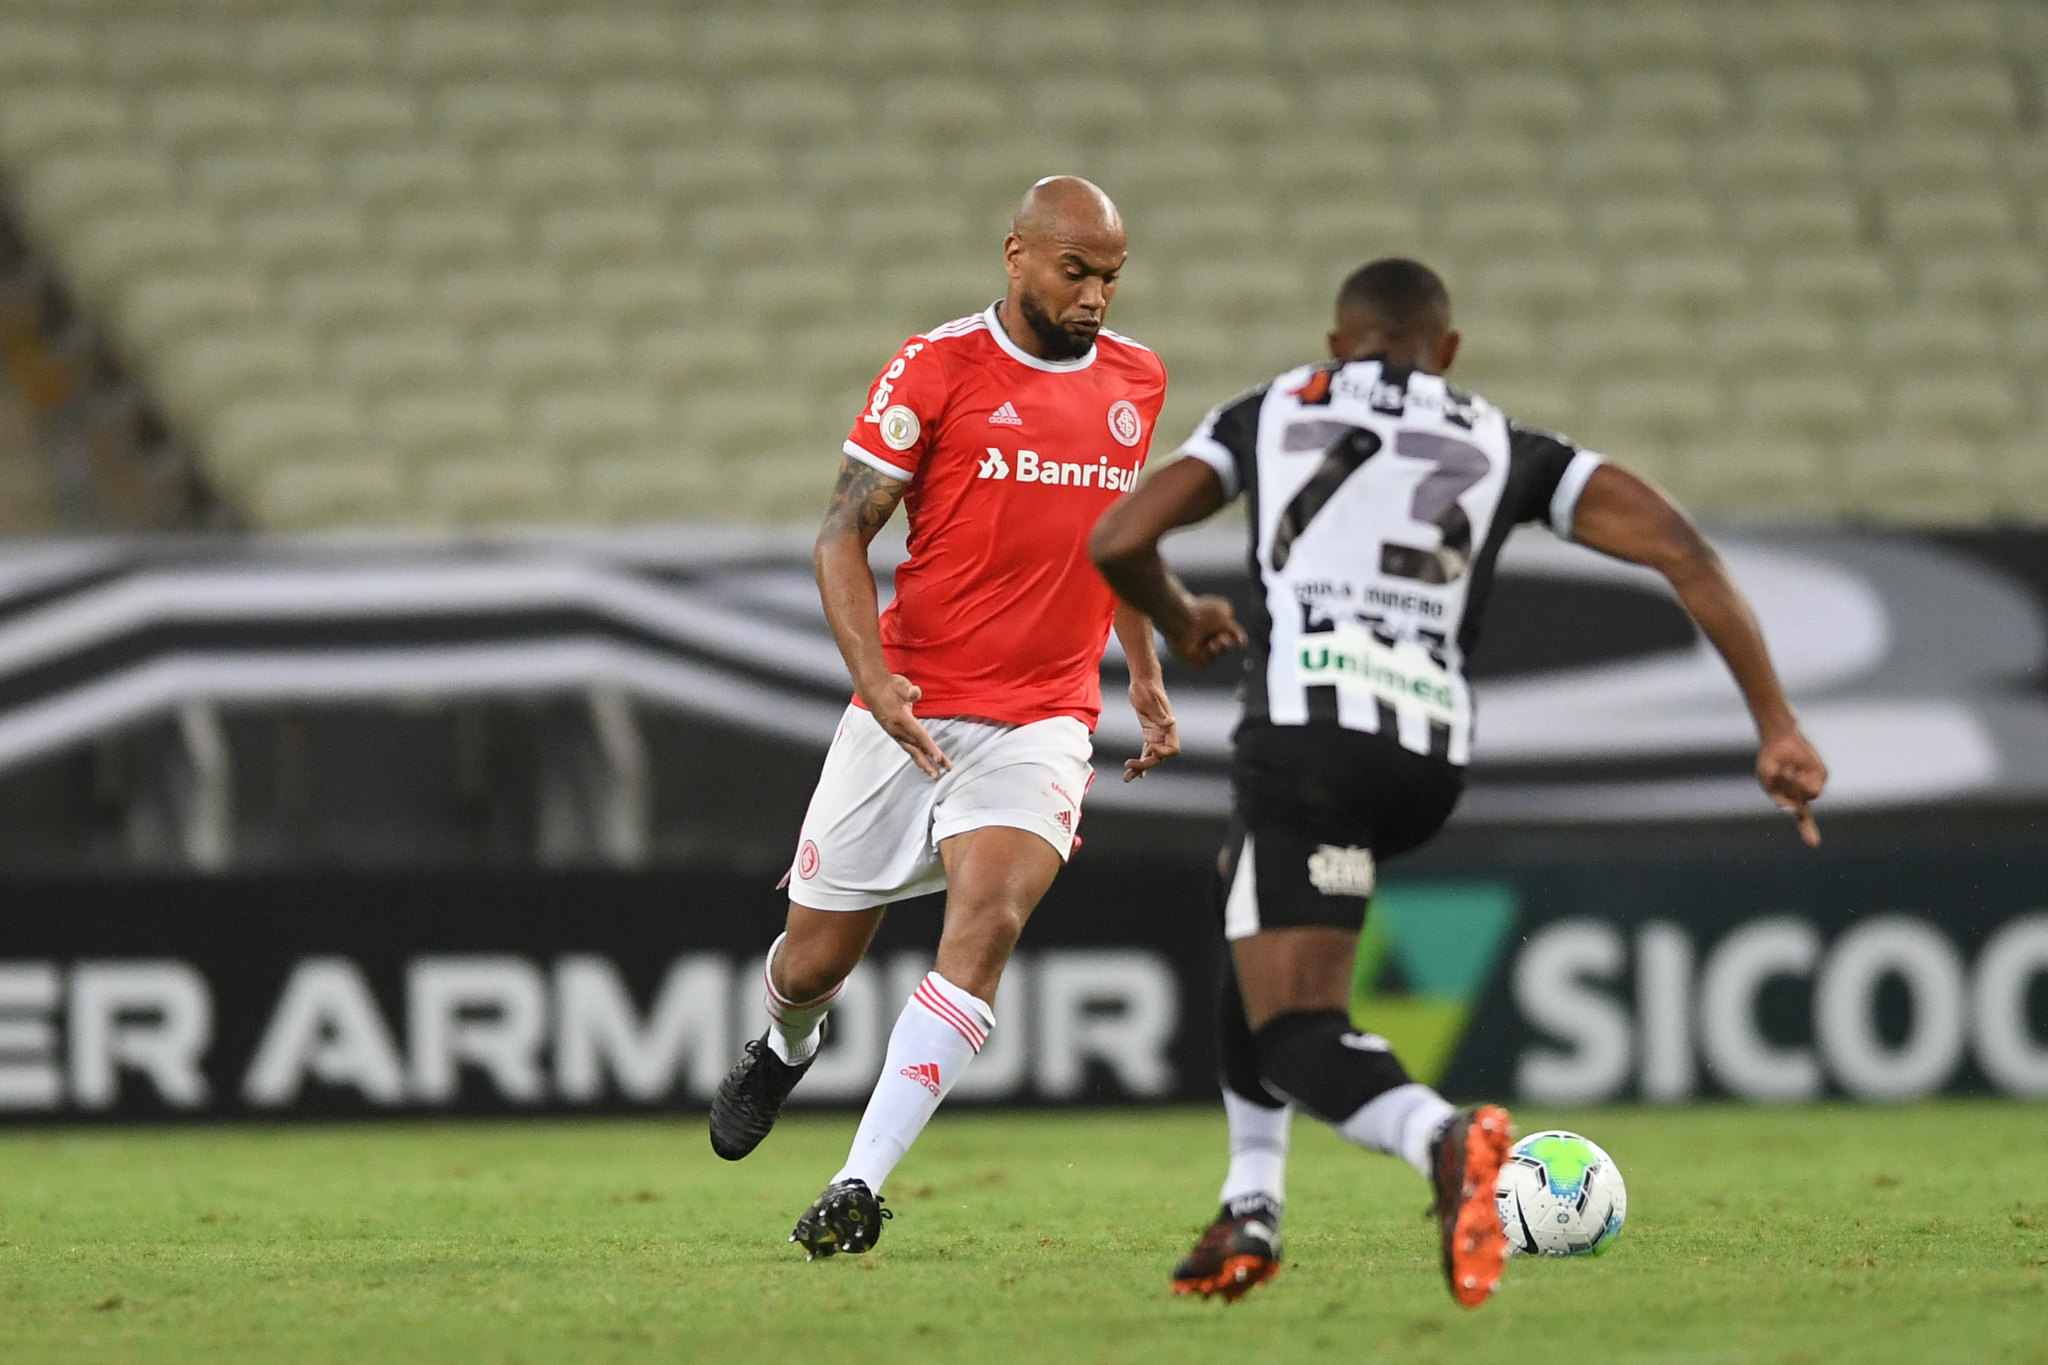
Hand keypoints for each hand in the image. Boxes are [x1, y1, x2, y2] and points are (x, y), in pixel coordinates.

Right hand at [863, 674, 950, 778]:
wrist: (872, 690)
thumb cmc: (890, 686)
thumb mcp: (900, 684)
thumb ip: (909, 690)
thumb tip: (916, 692)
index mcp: (900, 718)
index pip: (918, 735)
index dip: (929, 746)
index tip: (938, 758)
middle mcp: (897, 730)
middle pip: (917, 748)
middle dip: (930, 761)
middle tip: (942, 773)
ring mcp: (895, 733)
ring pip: (912, 751)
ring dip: (924, 764)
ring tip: (935, 775)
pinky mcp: (895, 734)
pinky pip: (908, 748)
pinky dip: (917, 757)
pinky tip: (924, 764)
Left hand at [1123, 678, 1179, 780]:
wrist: (1143, 680)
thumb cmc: (1147, 688)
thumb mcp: (1151, 700)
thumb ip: (1160, 714)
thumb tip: (1171, 723)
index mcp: (1168, 726)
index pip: (1172, 748)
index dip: (1163, 754)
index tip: (1150, 749)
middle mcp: (1165, 732)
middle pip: (1160, 757)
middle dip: (1146, 764)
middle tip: (1129, 767)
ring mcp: (1157, 734)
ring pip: (1152, 756)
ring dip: (1141, 767)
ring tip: (1127, 778)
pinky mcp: (1149, 732)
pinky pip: (1146, 751)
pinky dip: (1141, 761)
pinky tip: (1133, 771)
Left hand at [1165, 595, 1245, 667]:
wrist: (1182, 615)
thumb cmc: (1202, 611)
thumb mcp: (1225, 614)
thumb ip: (1235, 629)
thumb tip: (1241, 642)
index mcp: (1210, 625)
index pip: (1228, 636)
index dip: (1234, 637)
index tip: (1237, 638)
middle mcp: (1203, 636)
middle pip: (1223, 648)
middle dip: (1226, 644)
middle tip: (1222, 639)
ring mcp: (1195, 647)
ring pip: (1214, 656)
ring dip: (1218, 650)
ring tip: (1213, 642)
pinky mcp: (1188, 657)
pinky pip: (1202, 664)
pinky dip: (1208, 656)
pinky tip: (1208, 647)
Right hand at [1757, 728, 1825, 846]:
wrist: (1780, 739)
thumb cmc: (1770, 759)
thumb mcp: (1766, 777)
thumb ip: (1775, 794)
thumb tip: (1788, 807)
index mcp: (1791, 797)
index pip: (1802, 816)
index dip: (1807, 829)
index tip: (1814, 844)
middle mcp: (1804, 793)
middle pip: (1804, 810)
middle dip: (1794, 799)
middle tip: (1785, 780)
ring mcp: (1814, 783)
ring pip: (1810, 796)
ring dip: (1796, 785)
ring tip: (1788, 771)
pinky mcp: (1821, 774)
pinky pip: (1815, 785)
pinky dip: (1802, 779)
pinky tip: (1795, 767)